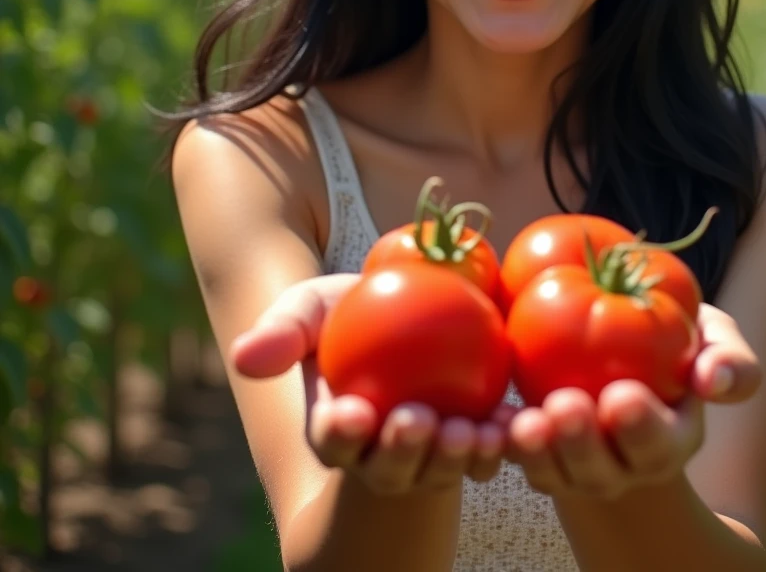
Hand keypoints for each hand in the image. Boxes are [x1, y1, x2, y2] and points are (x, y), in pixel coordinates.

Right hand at [229, 273, 511, 495]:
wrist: (405, 305)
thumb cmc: (348, 310)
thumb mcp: (310, 309)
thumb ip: (282, 331)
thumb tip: (242, 357)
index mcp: (337, 430)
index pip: (333, 439)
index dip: (339, 433)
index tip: (347, 413)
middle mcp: (382, 456)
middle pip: (389, 467)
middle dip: (402, 453)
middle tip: (415, 422)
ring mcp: (431, 455)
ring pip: (442, 468)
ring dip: (456, 456)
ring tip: (471, 433)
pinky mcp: (474, 441)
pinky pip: (489, 448)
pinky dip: (501, 440)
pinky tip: (514, 420)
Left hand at [504, 301, 760, 500]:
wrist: (622, 351)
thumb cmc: (674, 342)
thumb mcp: (713, 340)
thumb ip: (731, 360)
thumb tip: (716, 381)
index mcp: (669, 441)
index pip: (657, 444)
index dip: (641, 429)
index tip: (622, 398)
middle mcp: (621, 466)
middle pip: (600, 470)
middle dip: (582, 445)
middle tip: (565, 406)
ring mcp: (574, 466)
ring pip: (552, 472)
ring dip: (536, 451)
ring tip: (524, 423)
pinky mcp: (535, 451)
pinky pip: (514, 455)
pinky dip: (499, 440)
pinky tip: (489, 417)